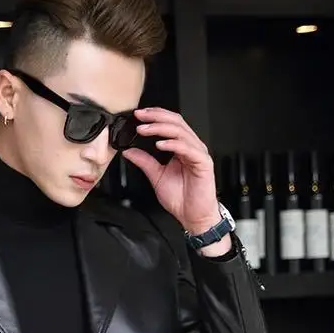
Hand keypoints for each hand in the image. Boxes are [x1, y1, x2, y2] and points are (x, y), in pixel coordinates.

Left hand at [124, 108, 222, 235]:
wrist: (193, 216)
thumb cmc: (181, 198)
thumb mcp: (156, 176)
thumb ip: (144, 161)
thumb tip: (129, 151)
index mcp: (182, 148)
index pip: (170, 124)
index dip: (155, 116)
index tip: (138, 116)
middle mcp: (191, 147)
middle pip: (176, 122)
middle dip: (156, 117)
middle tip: (140, 117)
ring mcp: (198, 153)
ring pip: (181, 132)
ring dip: (161, 128)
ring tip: (145, 129)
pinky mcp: (203, 163)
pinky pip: (188, 149)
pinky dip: (173, 144)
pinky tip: (160, 144)